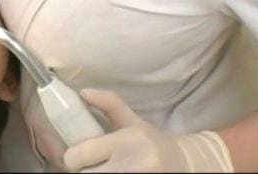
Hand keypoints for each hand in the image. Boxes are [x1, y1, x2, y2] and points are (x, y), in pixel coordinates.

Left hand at [63, 89, 232, 171]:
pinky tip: (110, 173)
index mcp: (127, 141)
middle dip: (83, 171)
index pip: (82, 154)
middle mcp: (134, 163)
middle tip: (87, 167)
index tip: (74, 157)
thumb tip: (83, 91)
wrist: (186, 165)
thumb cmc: (152, 143)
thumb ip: (109, 103)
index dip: (72, 157)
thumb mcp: (132, 120)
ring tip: (101, 169)